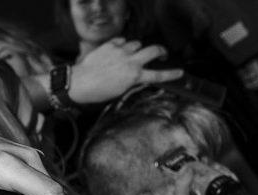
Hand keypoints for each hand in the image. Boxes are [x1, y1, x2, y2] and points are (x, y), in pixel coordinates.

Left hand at [69, 38, 183, 104]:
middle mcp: (130, 62)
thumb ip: (131, 82)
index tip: (180, 72)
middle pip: (153, 50)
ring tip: (129, 55)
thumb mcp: (119, 91)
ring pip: (137, 44)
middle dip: (160, 51)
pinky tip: (117, 50)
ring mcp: (121, 51)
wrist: (78, 83)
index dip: (171, 74)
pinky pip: (122, 40)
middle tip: (160, 54)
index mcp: (134, 77)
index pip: (158, 75)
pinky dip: (122, 44)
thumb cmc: (97, 92)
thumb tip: (138, 76)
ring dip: (136, 49)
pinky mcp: (110, 45)